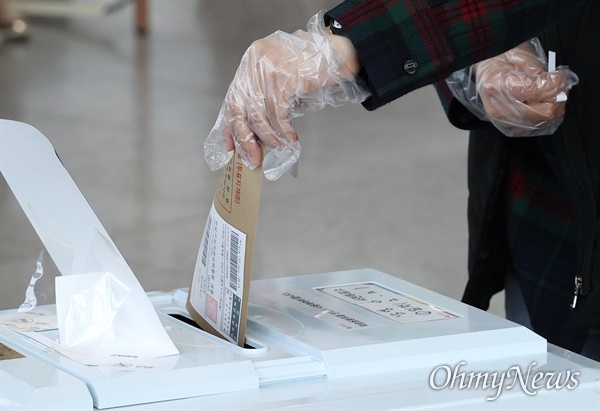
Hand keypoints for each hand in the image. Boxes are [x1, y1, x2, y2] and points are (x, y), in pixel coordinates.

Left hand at [204, 11, 367, 179]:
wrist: (339, 52)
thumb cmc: (313, 64)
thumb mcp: (281, 72)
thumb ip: (266, 93)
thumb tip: (256, 131)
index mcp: (250, 61)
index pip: (233, 98)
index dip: (230, 126)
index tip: (231, 148)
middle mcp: (254, 63)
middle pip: (240, 108)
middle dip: (245, 138)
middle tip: (253, 159)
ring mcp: (268, 71)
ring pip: (260, 115)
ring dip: (270, 137)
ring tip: (280, 147)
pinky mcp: (284, 80)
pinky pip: (278, 115)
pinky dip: (284, 132)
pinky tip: (291, 140)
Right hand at [474, 39, 578, 135]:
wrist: (484, 66)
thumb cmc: (500, 57)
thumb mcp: (520, 56)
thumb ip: (539, 73)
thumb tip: (558, 85)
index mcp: (498, 86)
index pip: (538, 91)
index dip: (557, 82)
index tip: (560, 74)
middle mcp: (498, 108)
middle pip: (543, 113)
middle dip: (558, 99)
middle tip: (561, 86)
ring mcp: (502, 119)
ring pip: (541, 122)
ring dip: (552, 108)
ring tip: (551, 93)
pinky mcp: (507, 124)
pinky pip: (534, 126)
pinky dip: (543, 115)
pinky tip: (542, 103)